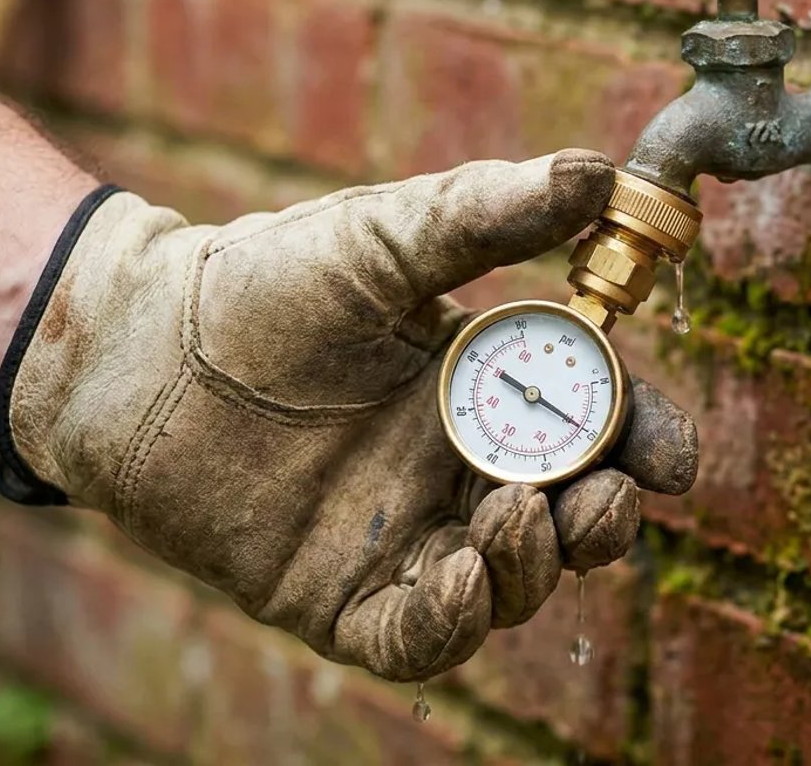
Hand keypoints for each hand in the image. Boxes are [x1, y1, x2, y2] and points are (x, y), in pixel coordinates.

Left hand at [0, 150, 697, 681]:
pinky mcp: (338, 597)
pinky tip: (454, 575)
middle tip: (605, 496)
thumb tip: (601, 173)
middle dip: (605, 518)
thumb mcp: (385, 238)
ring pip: (509, 586)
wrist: (139, 345)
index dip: (644, 444)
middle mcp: (454, 470)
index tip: (672, 454)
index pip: (593, 429)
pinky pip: (417, 638)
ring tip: (514, 511)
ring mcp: (401, 538)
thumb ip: (490, 214)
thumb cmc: (263, 281)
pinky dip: (452, 622)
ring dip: (537, 563)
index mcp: (482, 389)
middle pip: (569, 520)